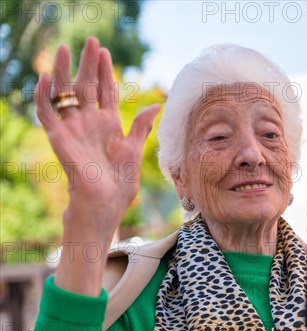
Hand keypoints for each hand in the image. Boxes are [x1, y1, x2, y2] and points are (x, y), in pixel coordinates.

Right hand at [35, 36, 159, 234]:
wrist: (105, 205)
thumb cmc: (120, 183)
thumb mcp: (135, 151)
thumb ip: (141, 126)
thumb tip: (155, 104)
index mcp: (108, 124)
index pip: (105, 90)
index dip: (105, 71)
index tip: (105, 51)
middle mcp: (89, 122)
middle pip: (86, 85)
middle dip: (88, 63)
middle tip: (90, 40)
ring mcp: (73, 129)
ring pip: (64, 94)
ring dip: (62, 71)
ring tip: (62, 48)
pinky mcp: (59, 138)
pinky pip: (46, 113)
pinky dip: (42, 96)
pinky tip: (43, 78)